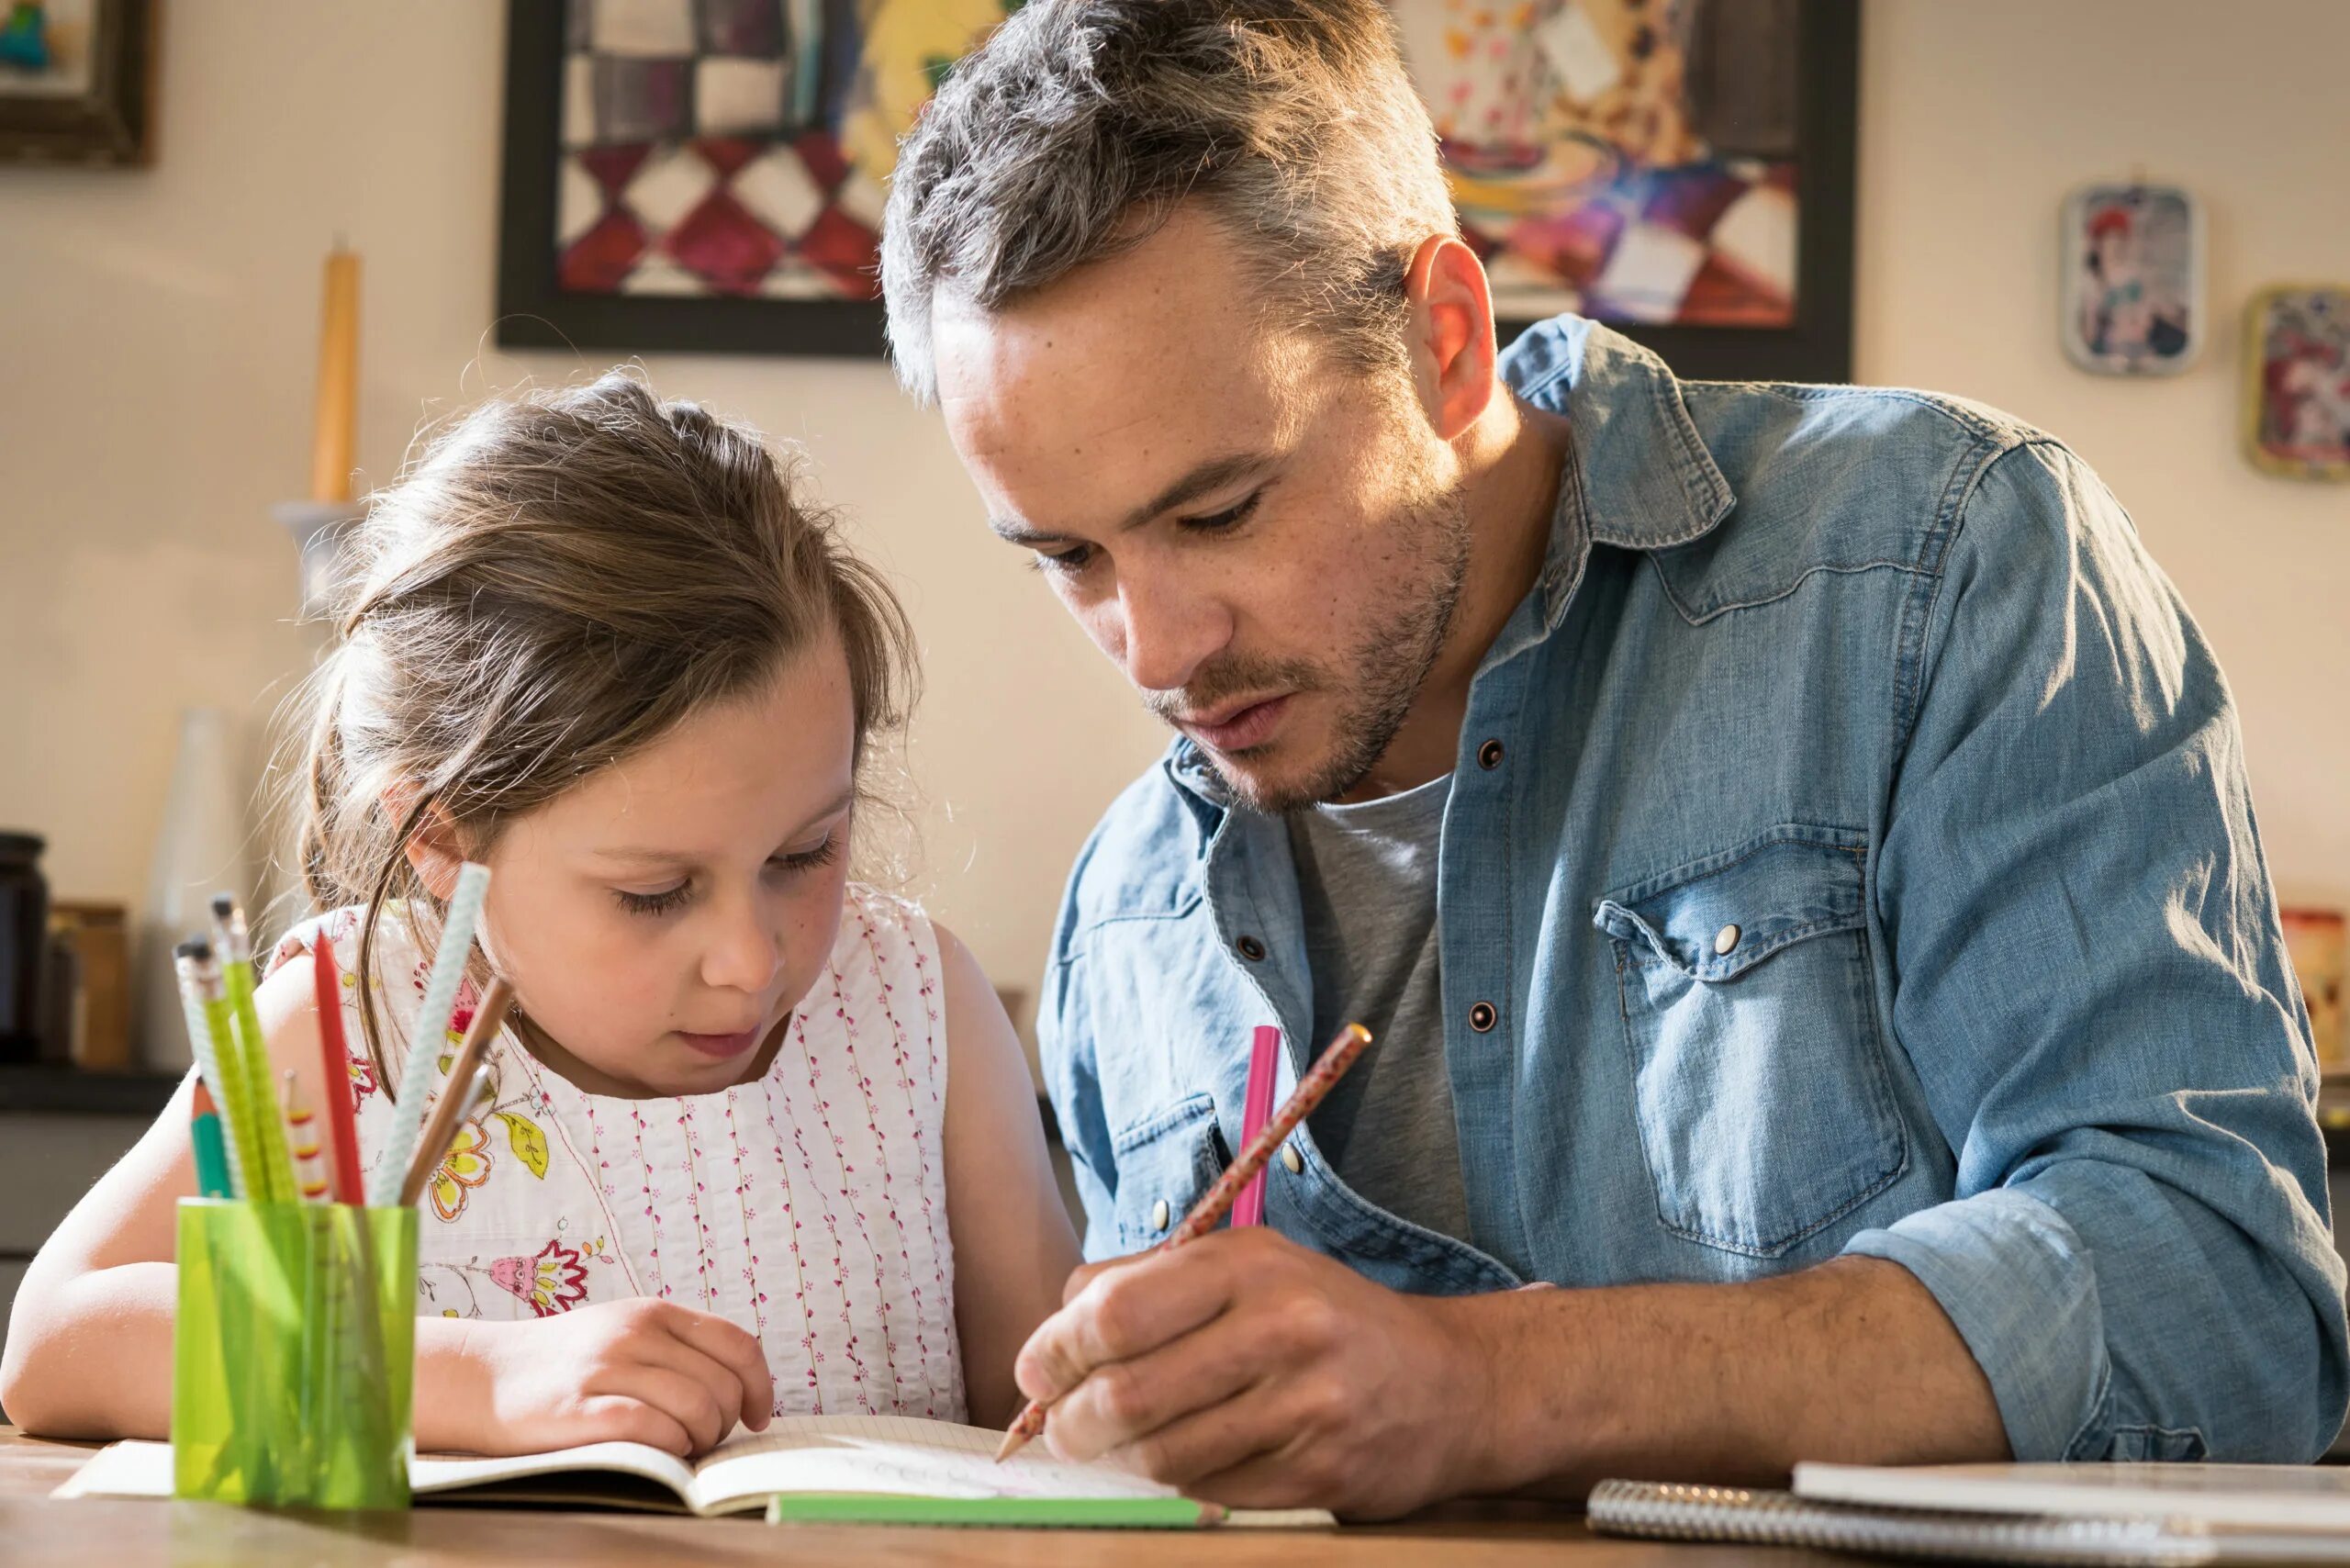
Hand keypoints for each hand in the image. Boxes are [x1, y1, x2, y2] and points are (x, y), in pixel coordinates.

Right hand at [461, 1297, 774, 1457]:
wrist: (486, 1376)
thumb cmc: (568, 1363)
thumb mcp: (626, 1332)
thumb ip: (678, 1348)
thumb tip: (742, 1387)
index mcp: (654, 1312)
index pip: (738, 1345)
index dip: (760, 1386)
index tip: (757, 1417)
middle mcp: (634, 1333)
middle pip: (721, 1384)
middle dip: (725, 1422)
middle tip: (704, 1438)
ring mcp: (606, 1368)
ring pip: (695, 1407)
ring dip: (701, 1438)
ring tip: (682, 1446)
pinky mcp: (579, 1408)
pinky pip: (653, 1429)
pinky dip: (669, 1447)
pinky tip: (657, 1450)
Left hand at [1016, 1227, 1489, 1516]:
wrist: (1450, 1384)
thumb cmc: (1325, 1320)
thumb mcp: (1249, 1266)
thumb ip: (1150, 1281)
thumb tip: (1053, 1327)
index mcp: (1249, 1264)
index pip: (1115, 1312)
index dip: (1055, 1350)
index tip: (1035, 1373)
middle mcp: (1281, 1329)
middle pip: (1128, 1394)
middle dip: (1073, 1423)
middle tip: (1062, 1431)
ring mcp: (1306, 1407)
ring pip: (1163, 1456)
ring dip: (1119, 1464)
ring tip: (1114, 1452)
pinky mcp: (1319, 1474)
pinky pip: (1210, 1494)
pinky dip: (1179, 1487)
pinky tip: (1183, 1466)